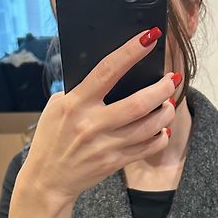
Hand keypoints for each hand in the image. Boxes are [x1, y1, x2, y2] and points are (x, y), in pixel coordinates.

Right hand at [21, 27, 179, 202]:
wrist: (47, 179)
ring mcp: (105, 145)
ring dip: (165, 112)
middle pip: (139, 102)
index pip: (107, 71)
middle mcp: (92, 124)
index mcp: (75, 104)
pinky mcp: (114, 162)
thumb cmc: (51, 139)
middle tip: (171, 79)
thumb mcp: (57, 108)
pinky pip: (147, 147)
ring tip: (168, 103)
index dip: (131, 52)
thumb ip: (80, 91)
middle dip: (162, 88)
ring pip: (149, 126)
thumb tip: (109, 72)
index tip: (149, 37)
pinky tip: (161, 129)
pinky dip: (160, 136)